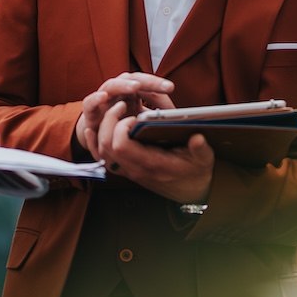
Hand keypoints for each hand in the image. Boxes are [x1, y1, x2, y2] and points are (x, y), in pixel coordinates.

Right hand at [75, 73, 175, 158]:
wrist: (96, 134)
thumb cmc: (121, 122)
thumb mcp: (141, 119)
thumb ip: (156, 115)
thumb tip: (176, 116)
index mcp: (132, 91)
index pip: (148, 83)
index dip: (159, 85)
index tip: (171, 87)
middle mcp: (118, 90)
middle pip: (133, 80)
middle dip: (149, 82)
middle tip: (163, 86)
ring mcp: (103, 98)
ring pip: (112, 85)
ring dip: (124, 85)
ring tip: (136, 86)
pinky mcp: (90, 110)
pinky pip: (90, 102)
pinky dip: (96, 98)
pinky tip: (104, 97)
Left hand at [97, 104, 214, 203]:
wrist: (193, 191)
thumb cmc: (197, 172)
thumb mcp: (204, 159)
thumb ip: (200, 149)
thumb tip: (198, 138)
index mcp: (152, 165)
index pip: (121, 146)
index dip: (121, 127)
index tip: (135, 115)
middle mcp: (136, 169)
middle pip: (106, 145)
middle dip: (109, 121)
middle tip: (121, 105)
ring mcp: (129, 170)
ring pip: (101, 151)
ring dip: (102, 129)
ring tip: (114, 111)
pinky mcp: (128, 169)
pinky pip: (103, 159)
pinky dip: (94, 144)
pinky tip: (92, 131)